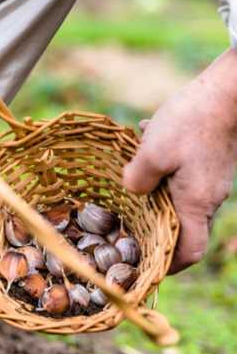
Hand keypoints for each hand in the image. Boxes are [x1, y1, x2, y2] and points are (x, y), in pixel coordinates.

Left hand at [123, 50, 236, 273]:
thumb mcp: (152, 153)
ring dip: (155, 195)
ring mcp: (212, 180)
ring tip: (132, 180)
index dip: (169, 265)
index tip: (147, 265)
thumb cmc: (191, 121)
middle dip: (156, 232)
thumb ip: (136, 180)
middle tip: (128, 229)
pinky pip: (183, 177)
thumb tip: (131, 191)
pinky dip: (163, 171)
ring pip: (180, 200)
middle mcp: (209, 198)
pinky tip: (145, 145)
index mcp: (196, 204)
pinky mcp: (210, 162)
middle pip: (183, 229)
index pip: (189, 252)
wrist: (227, 88)